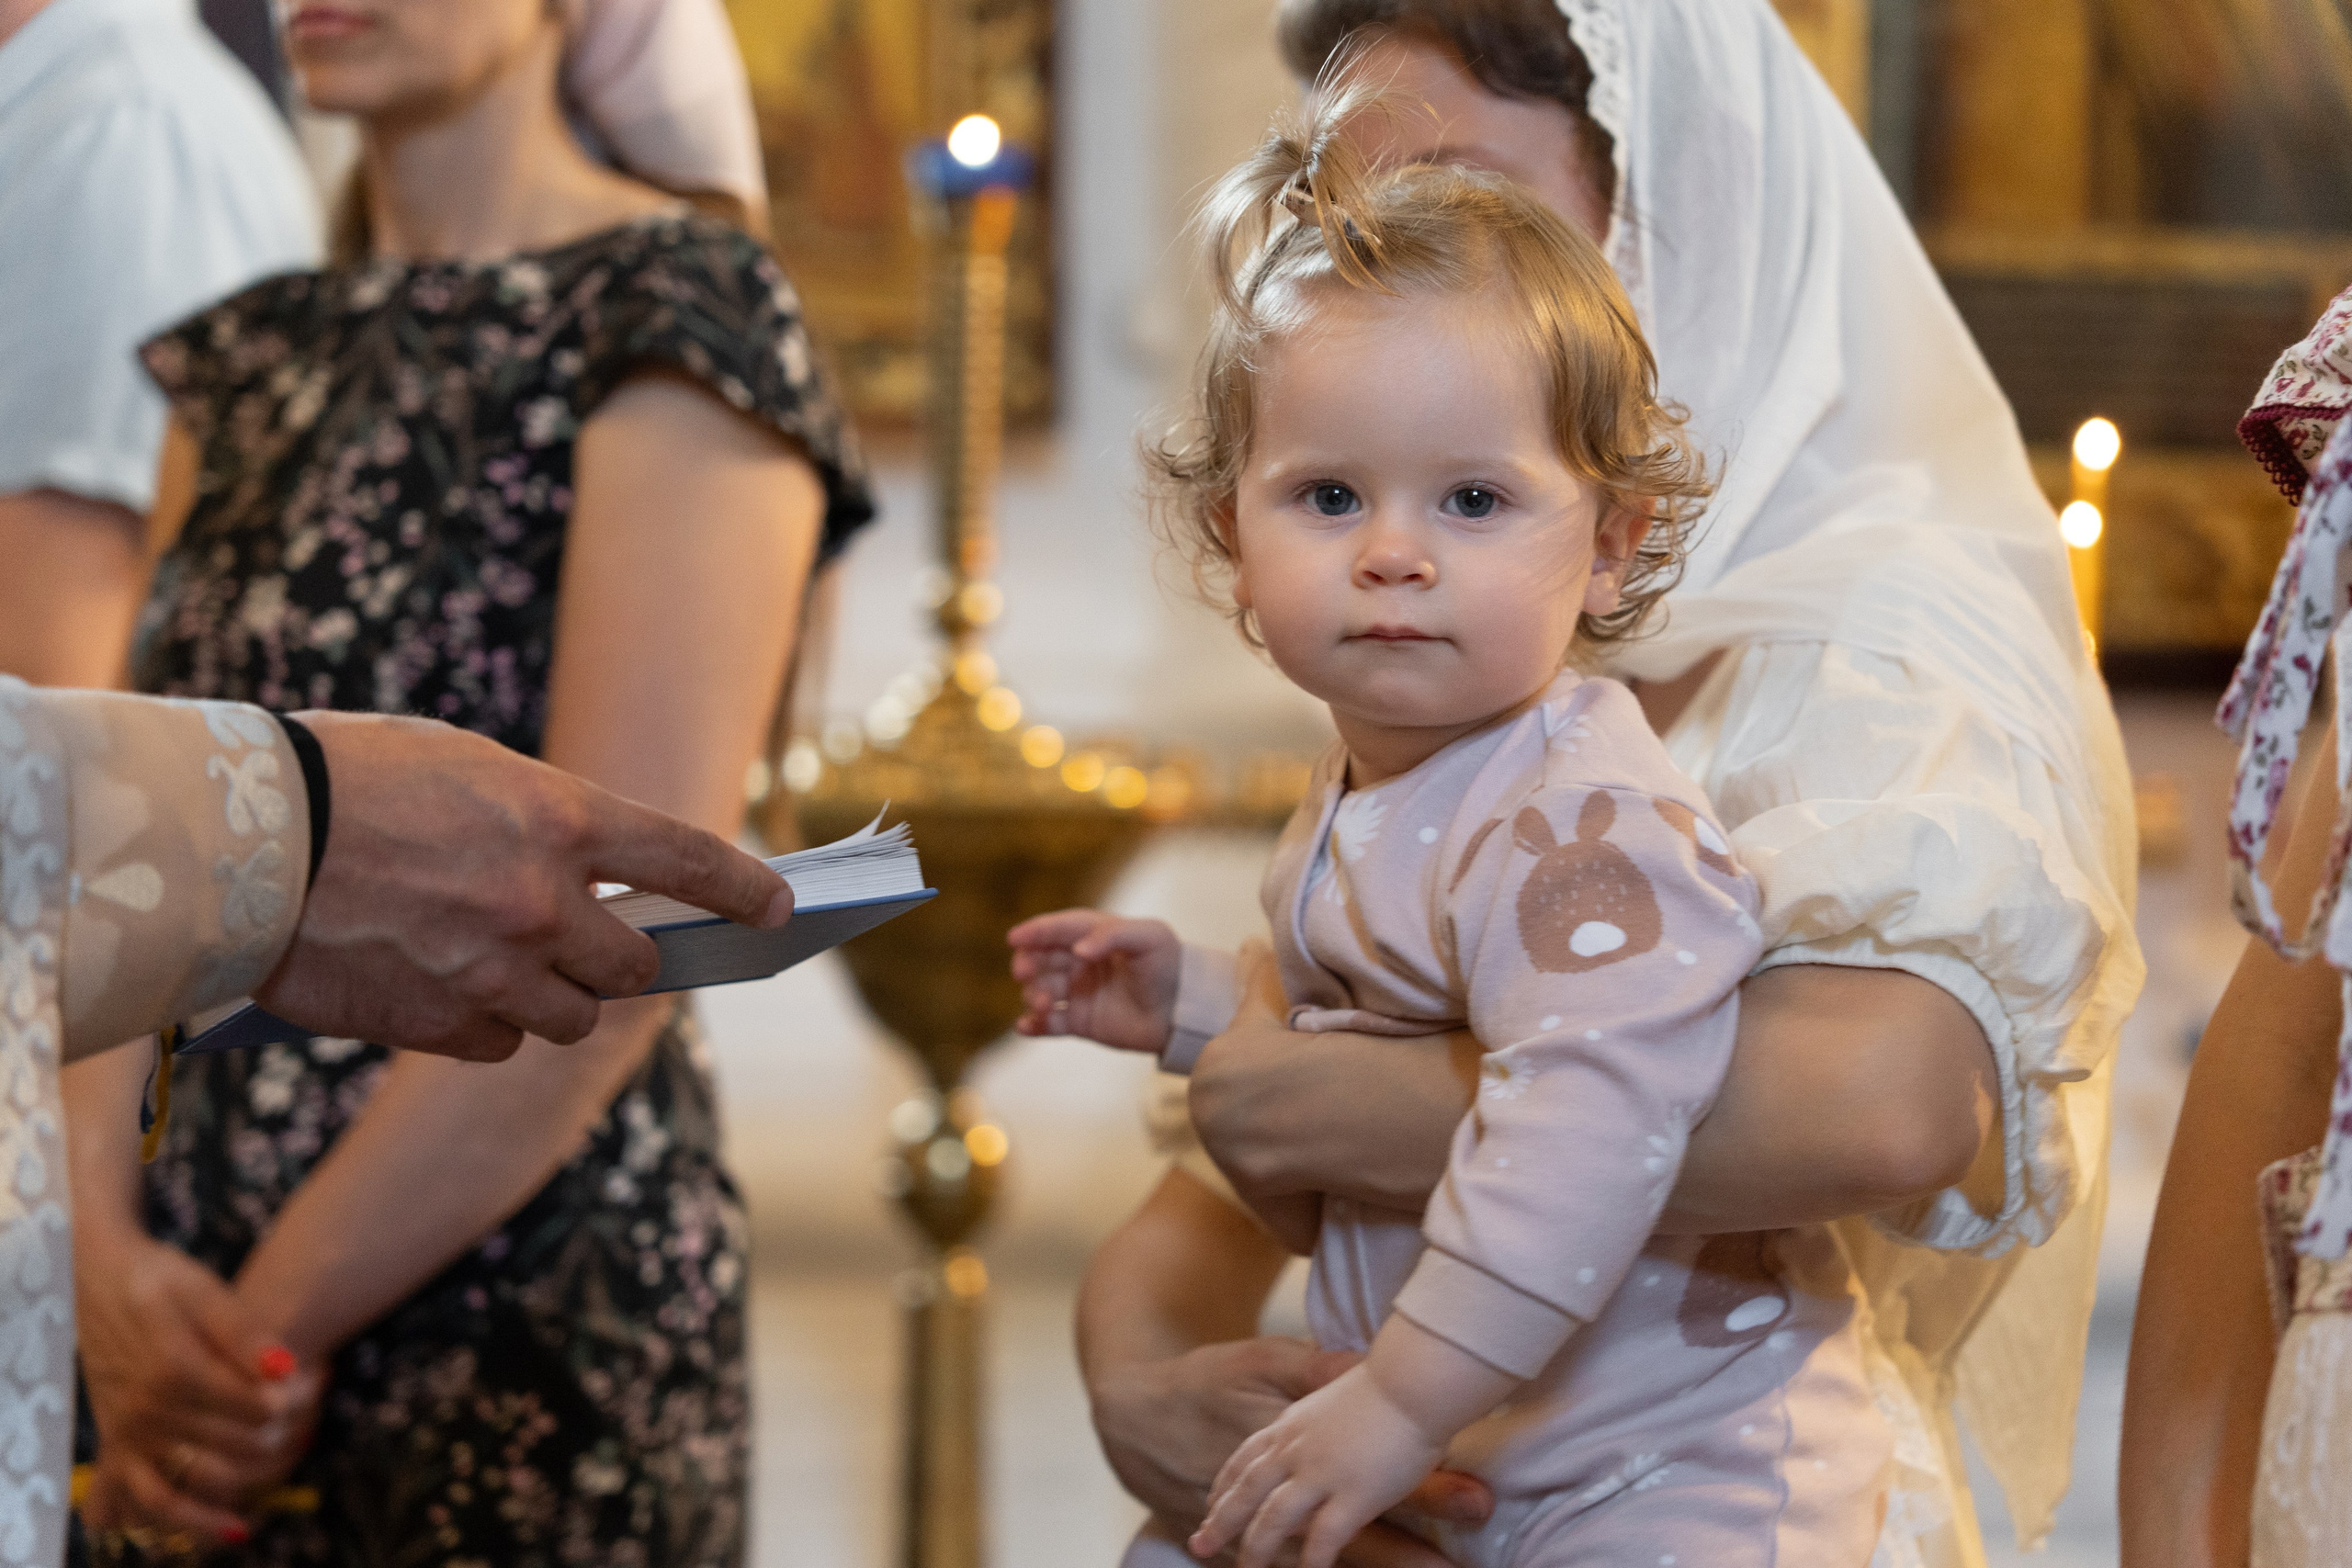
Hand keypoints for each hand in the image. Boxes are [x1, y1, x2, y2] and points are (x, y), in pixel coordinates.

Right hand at [77, 1231, 321, 1543]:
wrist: (95, 1282)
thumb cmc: (158, 1279)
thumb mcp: (203, 1289)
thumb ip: (244, 1332)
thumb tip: (286, 1369)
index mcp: (173, 1368)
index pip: (255, 1407)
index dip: (294, 1400)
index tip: (312, 1379)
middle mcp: (146, 1409)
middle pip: (237, 1442)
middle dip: (284, 1430)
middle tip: (308, 1405)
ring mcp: (129, 1433)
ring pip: (201, 1478)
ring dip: (253, 1476)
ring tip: (287, 1453)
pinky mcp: (117, 1446)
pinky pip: (151, 1501)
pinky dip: (192, 1521)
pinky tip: (237, 1528)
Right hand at [254, 710, 792, 1061]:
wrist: (236, 838)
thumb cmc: (345, 777)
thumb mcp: (464, 767)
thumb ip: (540, 824)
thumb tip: (588, 881)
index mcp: (560, 817)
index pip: (688, 860)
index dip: (744, 890)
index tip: (780, 910)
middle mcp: (543, 900)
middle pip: (635, 969)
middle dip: (621, 962)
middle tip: (593, 946)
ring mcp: (495, 969)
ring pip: (572, 1019)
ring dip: (553, 999)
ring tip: (494, 962)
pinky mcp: (440, 1024)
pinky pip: (500, 1044)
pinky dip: (488, 1027)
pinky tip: (442, 988)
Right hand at [1007, 909, 1180, 1051]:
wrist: (1184, 1012)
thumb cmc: (1170, 966)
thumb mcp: (1150, 938)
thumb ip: (1113, 935)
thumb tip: (1078, 951)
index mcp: (1095, 936)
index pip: (1058, 929)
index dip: (1035, 931)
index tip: (1014, 938)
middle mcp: (1081, 962)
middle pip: (1041, 959)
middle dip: (1028, 963)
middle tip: (1024, 972)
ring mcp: (1078, 992)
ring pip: (1041, 990)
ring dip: (1033, 995)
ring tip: (1045, 1004)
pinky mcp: (1079, 1022)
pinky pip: (1047, 1024)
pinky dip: (1033, 1025)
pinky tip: (1026, 1026)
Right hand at [1089, 1336, 1487, 1567]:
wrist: (1134, 1416)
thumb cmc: (1205, 1380)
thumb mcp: (1257, 1359)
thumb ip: (1313, 1370)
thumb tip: (1364, 1364)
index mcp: (1285, 1440)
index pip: (1366, 1470)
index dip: (1423, 1488)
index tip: (1477, 1500)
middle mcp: (1274, 1491)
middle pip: (1351, 1530)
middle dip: (1408, 1550)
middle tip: (1459, 1566)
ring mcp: (1252, 1525)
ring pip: (1323, 1558)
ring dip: (1377, 1565)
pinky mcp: (1237, 1544)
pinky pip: (1285, 1565)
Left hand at [1193, 1364, 1449, 1567]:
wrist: (1414, 1378)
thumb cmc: (1392, 1378)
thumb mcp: (1339, 1389)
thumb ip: (1325, 1413)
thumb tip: (1329, 1423)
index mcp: (1293, 1422)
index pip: (1247, 1457)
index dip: (1227, 1482)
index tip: (1211, 1501)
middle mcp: (1297, 1448)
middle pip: (1247, 1492)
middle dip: (1221, 1521)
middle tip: (1199, 1544)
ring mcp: (1320, 1473)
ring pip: (1273, 1520)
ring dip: (1257, 1549)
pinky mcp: (1351, 1496)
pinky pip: (1322, 1541)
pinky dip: (1311, 1563)